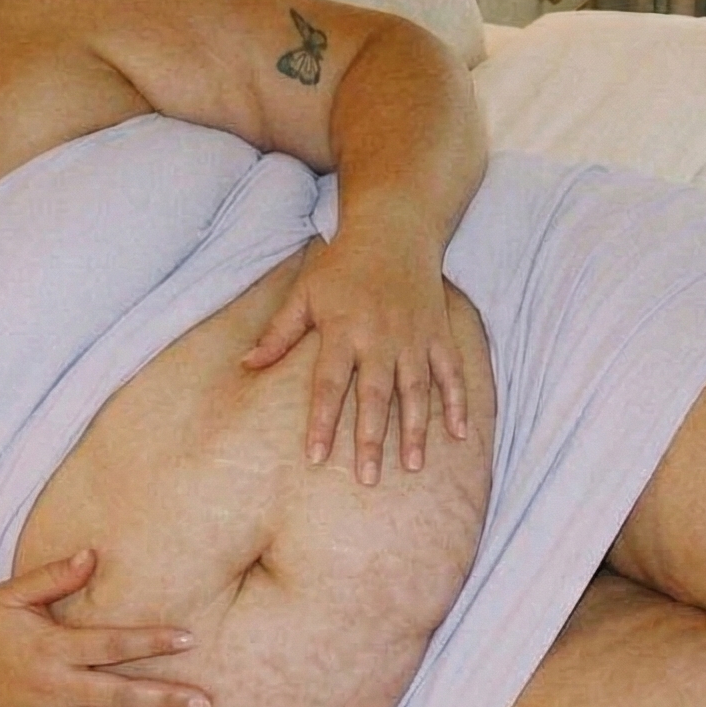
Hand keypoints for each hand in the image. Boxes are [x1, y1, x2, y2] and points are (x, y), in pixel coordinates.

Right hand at [0, 548, 210, 706]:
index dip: (151, 641)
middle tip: (205, 702)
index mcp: (53, 649)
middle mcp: (57, 688)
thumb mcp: (11, 595)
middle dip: (164, 699)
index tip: (189, 638)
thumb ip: (54, 577)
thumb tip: (93, 555)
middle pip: (120, 695)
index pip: (112, 645)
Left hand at [241, 228, 469, 483]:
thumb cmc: (342, 264)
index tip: (315, 457)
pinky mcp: (439, 333)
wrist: (394, 229)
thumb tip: (246, 366)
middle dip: (371, 439)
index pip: (329, 384)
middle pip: (375, 395)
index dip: (322, 421)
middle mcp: (380, 337)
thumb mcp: (305, 293)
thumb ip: (279, 333)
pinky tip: (459, 433)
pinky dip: (457, 402)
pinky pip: (451, 372)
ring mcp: (414, 336)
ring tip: (412, 466)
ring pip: (416, 391)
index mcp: (343, 329)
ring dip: (415, 430)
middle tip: (367, 478)